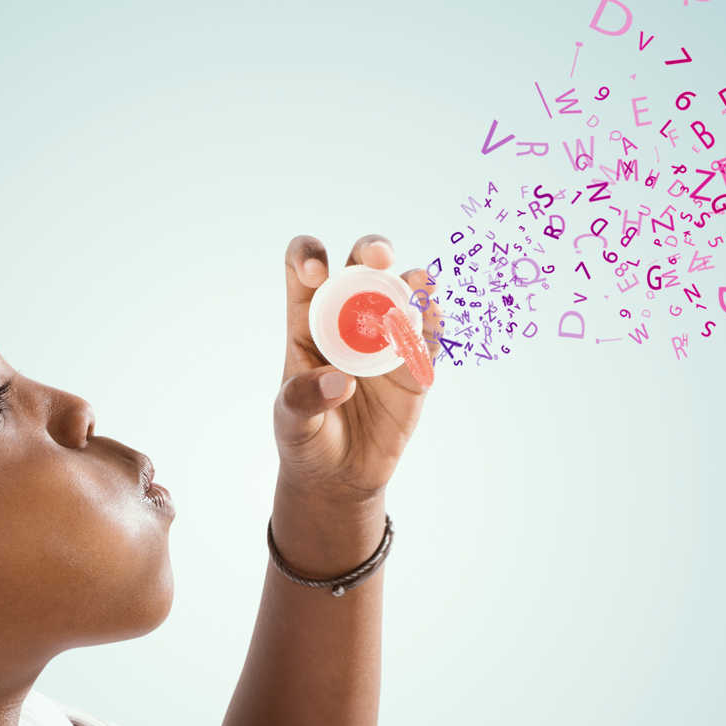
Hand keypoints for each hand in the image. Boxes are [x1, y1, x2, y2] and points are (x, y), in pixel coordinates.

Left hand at [273, 232, 440, 497]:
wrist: (342, 476)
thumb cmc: (306, 439)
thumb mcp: (291, 421)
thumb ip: (305, 399)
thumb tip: (343, 381)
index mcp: (309, 321)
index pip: (305, 269)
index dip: (309, 256)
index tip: (316, 274)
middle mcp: (349, 318)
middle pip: (362, 265)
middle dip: (372, 249)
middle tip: (380, 257)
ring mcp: (386, 337)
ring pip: (403, 292)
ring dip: (412, 282)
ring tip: (418, 287)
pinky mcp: (414, 364)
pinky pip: (429, 334)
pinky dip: (434, 322)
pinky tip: (432, 321)